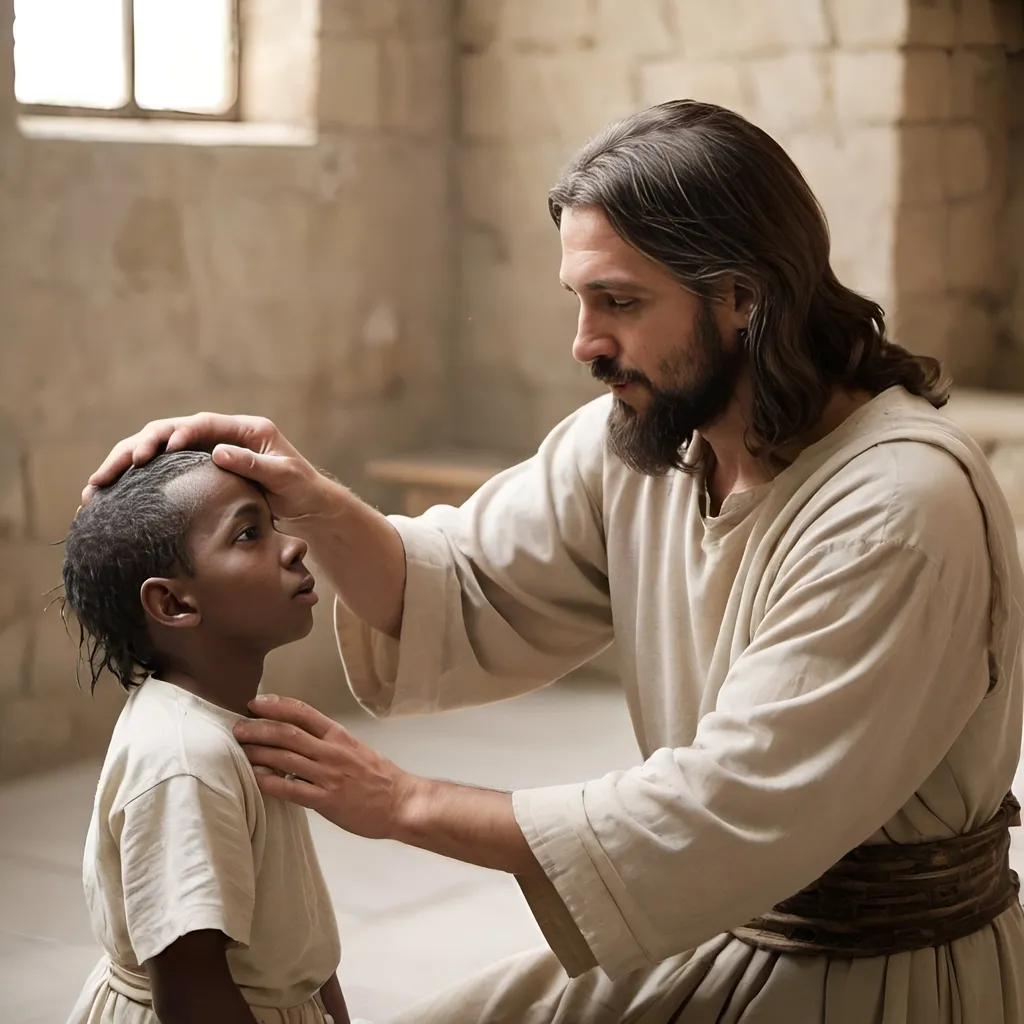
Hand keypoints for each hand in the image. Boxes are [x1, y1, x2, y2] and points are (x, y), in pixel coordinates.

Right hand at [82, 413, 331, 521]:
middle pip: (169, 431)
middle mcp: (220, 435)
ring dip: (125, 463)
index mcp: (244, 429)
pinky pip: (159, 470)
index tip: (163, 448)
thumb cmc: (300, 488)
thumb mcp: (284, 477)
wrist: (307, 504)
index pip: (204, 424)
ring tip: (97, 483)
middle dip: (139, 446)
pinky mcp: (195, 471)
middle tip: (119, 467)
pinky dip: (133, 480)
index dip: (180, 433)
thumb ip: (254, 465)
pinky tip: (108, 494)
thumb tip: (218, 452)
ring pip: (156, 450)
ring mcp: (205, 452)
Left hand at [233, 695, 411, 839]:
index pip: (304, 713)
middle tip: (238, 727)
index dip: (277, 705)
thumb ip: (329, 744)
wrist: (401, 802)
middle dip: (259, 728)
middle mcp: (332, 752)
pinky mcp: (327, 800)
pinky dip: (271, 783)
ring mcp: (329, 776)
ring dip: (259, 753)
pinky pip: (293, 790)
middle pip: (289, 734)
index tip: (256, 703)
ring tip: (240, 750)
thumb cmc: (380, 777)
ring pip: (286, 759)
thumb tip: (299, 739)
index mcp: (340, 737)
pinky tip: (255, 779)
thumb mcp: (356, 749)